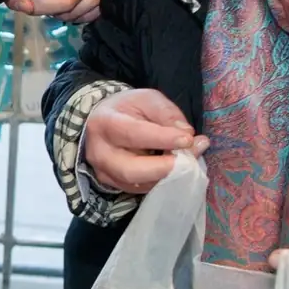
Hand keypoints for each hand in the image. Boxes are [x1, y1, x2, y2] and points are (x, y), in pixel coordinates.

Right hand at [83, 89, 206, 193]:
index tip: (188, 140)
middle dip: (163, 168)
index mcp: (105, 123)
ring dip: (166, 176)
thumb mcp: (147, 99)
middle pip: (131, 170)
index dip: (162, 139)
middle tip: (188, 160)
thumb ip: (167, 113)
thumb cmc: (127, 108)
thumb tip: (186, 134)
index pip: (134, 134)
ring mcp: (104, 172)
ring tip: (188, 162)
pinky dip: (161, 182)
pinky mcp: (113, 184)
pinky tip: (175, 169)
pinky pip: (140, 189)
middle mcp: (100, 152)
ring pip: (137, 184)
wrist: (101, 121)